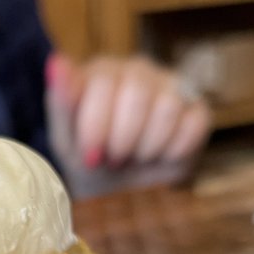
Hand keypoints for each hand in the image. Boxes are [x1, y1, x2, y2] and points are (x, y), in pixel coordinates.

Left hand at [45, 53, 211, 175]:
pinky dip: (174, 151)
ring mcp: (171, 85)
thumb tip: (56, 62)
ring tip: (136, 157)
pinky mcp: (196, 108)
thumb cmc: (90, 160)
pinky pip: (193, 124)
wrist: (124, 191)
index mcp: (100, 72)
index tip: (90, 156)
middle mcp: (137, 70)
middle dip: (123, 140)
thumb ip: (61, 102)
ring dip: (147, 147)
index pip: (103, 84)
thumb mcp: (65, 140)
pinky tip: (161, 157)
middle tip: (114, 158)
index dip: (97, 128)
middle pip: (137, 94)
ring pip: (167, 107)